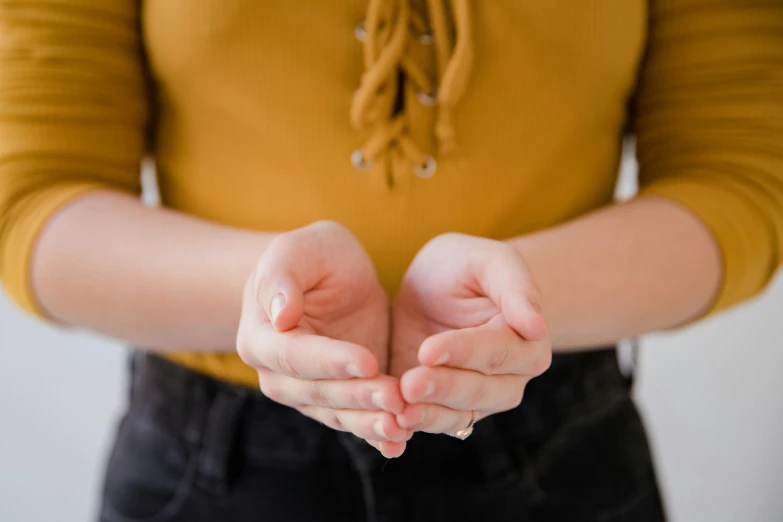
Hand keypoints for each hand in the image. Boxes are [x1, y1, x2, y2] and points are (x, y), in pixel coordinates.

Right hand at [237, 221, 409, 456]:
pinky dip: (375, 435)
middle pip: (317, 393)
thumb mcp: (298, 250)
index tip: (367, 360)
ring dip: (369, 422)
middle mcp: (278, 375)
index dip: (329, 361)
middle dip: (357, 396)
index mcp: (261, 337)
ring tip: (403, 425)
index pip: (294, 356)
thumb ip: (281, 278)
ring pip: (337, 414)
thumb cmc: (312, 255)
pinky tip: (398, 444)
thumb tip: (280, 316)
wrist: (332, 275)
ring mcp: (308, 393)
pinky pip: (354, 421)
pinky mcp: (339, 400)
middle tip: (396, 396)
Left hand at [390, 233, 551, 435]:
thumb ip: (516, 286)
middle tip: (410, 384)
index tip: (429, 350)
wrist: (433, 287)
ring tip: (399, 410)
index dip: (463, 352)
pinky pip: (434, 424)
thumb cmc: (465, 266)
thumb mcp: (487, 260)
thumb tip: (538, 327)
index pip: (497, 351)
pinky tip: (391, 423)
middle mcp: (509, 378)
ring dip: (428, 415)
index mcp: (526, 341)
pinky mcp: (445, 409)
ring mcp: (478, 400)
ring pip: (459, 415)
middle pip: (480, 391)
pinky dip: (414, 426)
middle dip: (443, 388)